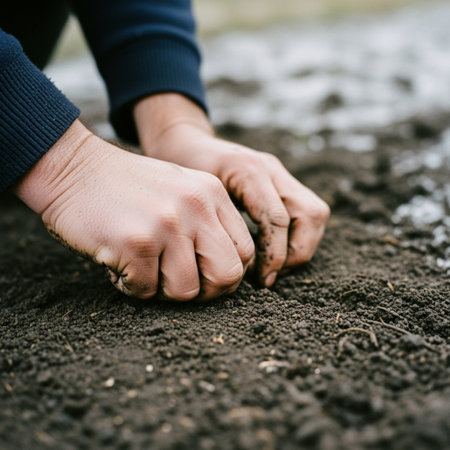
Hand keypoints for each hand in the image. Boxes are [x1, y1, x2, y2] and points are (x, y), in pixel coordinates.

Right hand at [13, 120, 253, 300]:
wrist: (73, 169)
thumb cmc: (127, 187)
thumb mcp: (180, 190)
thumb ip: (207, 223)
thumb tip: (226, 273)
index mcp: (213, 194)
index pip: (245, 252)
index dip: (225, 274)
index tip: (201, 275)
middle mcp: (197, 206)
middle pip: (229, 275)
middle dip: (205, 291)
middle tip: (178, 284)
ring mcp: (168, 223)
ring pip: (187, 290)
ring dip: (162, 290)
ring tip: (142, 269)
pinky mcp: (137, 242)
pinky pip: (146, 290)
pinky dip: (130, 285)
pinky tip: (117, 264)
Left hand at [134, 94, 329, 286]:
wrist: (185, 143)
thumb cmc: (180, 171)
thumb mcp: (191, 195)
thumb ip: (217, 223)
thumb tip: (237, 269)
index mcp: (248, 170)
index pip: (277, 219)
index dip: (273, 256)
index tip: (259, 279)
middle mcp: (270, 169)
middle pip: (311, 214)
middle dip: (296, 252)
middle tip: (270, 275)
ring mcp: (279, 172)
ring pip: (315, 213)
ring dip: (301, 246)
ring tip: (273, 267)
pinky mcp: (280, 181)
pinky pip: (304, 211)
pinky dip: (296, 236)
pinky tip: (271, 252)